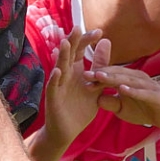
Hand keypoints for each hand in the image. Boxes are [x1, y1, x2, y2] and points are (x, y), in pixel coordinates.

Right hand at [42, 28, 109, 152]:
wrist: (67, 132)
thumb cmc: (79, 109)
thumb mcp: (95, 85)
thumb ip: (100, 65)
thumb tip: (106, 42)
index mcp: (75, 71)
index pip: (80, 50)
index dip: (87, 41)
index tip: (100, 32)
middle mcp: (65, 75)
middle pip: (68, 54)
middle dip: (73, 42)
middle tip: (78, 28)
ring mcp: (58, 86)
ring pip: (59, 67)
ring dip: (62, 56)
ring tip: (65, 43)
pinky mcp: (53, 98)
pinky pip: (53, 87)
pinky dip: (55, 79)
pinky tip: (58, 71)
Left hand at [90, 64, 159, 131]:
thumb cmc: (147, 110)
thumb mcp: (123, 109)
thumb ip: (110, 103)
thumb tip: (95, 99)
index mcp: (128, 79)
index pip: (109, 75)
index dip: (96, 75)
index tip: (81, 77)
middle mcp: (137, 78)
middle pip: (116, 73)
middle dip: (101, 73)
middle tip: (86, 73)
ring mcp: (147, 85)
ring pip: (128, 80)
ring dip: (113, 78)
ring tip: (99, 77)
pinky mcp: (156, 95)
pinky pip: (143, 92)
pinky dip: (133, 90)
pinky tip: (122, 89)